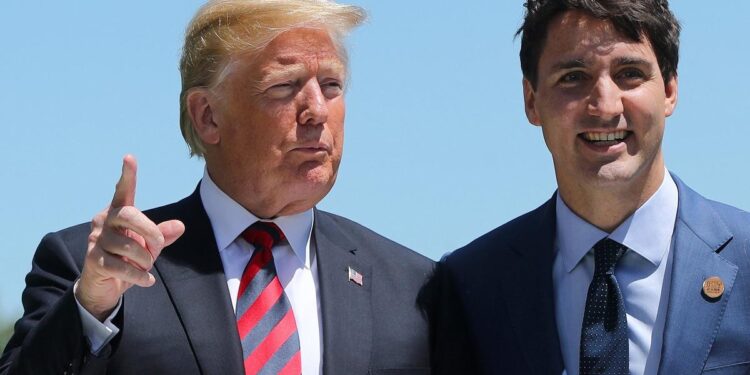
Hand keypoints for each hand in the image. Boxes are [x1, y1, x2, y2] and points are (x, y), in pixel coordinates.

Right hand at [75, 155, 184, 320]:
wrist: (104, 285)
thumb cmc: (128, 258)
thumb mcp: (149, 246)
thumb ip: (162, 234)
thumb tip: (180, 226)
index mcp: (118, 212)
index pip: (123, 190)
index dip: (127, 175)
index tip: (129, 157)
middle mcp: (104, 221)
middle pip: (129, 214)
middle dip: (150, 232)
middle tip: (158, 245)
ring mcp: (95, 240)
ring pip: (129, 246)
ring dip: (145, 260)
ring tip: (146, 266)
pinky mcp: (93, 260)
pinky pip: (122, 266)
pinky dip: (139, 276)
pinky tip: (147, 280)